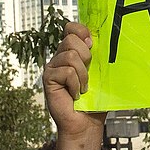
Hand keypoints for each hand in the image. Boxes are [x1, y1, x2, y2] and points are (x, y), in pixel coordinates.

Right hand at [43, 22, 105, 136]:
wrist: (87, 121)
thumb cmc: (95, 98)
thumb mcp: (101, 72)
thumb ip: (98, 55)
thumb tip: (95, 39)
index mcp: (73, 51)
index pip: (71, 28)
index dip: (81, 31)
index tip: (91, 43)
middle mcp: (60, 56)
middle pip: (72, 40)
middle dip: (86, 57)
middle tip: (88, 75)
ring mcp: (53, 67)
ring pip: (71, 55)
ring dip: (83, 74)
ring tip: (83, 87)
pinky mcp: (48, 78)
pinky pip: (67, 72)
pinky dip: (76, 84)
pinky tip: (75, 94)